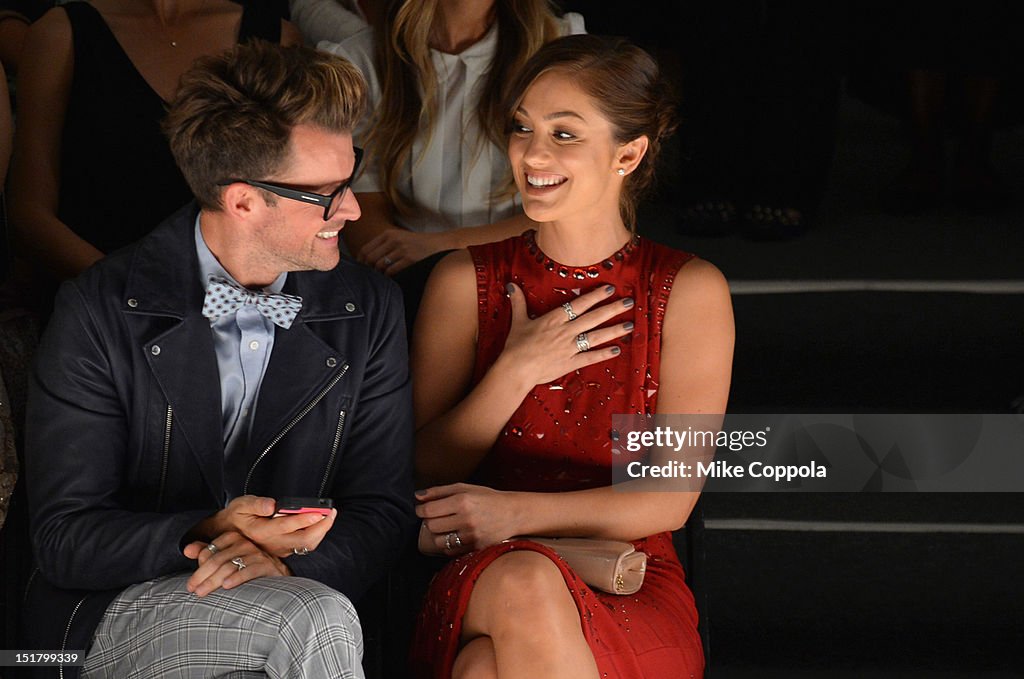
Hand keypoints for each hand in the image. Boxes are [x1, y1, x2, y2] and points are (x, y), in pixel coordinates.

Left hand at [183, 531, 288, 596]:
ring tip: (202, 592)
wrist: (275, 578)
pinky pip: (249, 571)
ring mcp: (257, 554)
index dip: (198, 567)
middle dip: (202, 575)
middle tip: (192, 590)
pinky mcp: (267, 565)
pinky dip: (237, 578)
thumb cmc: (245, 569)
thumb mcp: (225, 560)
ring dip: (213, 580)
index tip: (191, 583)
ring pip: (229, 566)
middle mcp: (245, 543)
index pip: (210, 550)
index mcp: (233, 538)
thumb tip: (186, 550)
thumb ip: (206, 553)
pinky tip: (226, 586)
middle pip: (217, 559)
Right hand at [194, 496, 336, 558]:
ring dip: (321, 531)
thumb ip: (256, 504)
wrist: (229, 533)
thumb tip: (272, 505)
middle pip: (304, 540)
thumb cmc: (238, 516)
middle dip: (321, 526)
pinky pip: (305, 545)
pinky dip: (316, 535)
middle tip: (331, 511)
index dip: (304, 519)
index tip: (319, 511)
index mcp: (262, 532)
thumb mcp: (241, 505)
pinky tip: (322, 522)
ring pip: (307, 545)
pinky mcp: (285, 549)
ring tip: (329, 514)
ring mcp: (280, 548)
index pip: (287, 526)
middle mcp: (273, 543)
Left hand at [358, 228, 447, 274]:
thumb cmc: (419, 245)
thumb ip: (384, 245)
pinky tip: (392, 279)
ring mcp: (402, 249)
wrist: (440, 245)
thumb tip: (366, 260)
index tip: (361, 270)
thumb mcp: (400, 238)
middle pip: (370, 258)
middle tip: (370, 277)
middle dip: (368, 270)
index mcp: (388, 234)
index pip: (365, 249)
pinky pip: (391, 272)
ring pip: (379, 266)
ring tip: (381, 279)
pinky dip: (389, 277)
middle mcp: (393, 240)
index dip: (360, 262)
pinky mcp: (410, 259)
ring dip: (379, 275)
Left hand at [415, 483, 517, 555]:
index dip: (421, 510)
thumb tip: (417, 496)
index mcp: (462, 501)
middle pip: (432, 526)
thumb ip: (439, 491)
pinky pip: (451, 551)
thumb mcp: (465, 488)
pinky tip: (457, 536)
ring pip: (439, 542)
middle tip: (438, 517)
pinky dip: (450, 545)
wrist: (513, 514)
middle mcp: (467, 519)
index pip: (428, 510)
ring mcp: (472, 536)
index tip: (423, 509)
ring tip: (447, 527)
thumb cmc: (487, 498)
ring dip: (439, 535)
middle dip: (430, 522)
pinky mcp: (476, 548)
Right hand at [501, 283, 632, 385]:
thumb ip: (518, 302)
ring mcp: (569, 348)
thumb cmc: (516, 346)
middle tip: (629, 301)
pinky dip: (604, 354)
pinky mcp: (570, 363)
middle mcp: (565, 331)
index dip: (595, 296)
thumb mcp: (518, 321)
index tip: (609, 288)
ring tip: (630, 324)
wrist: (516, 369)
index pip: (579, 304)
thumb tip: (511, 285)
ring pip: (596, 336)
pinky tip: (617, 349)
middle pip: (593, 318)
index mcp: (554, 319)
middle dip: (612, 309)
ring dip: (614, 330)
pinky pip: (590, 357)